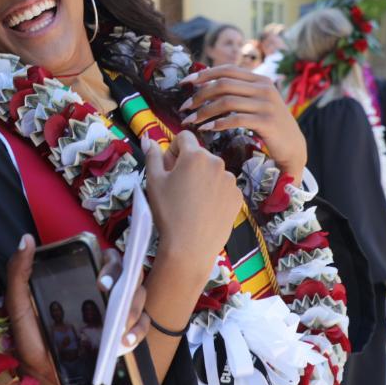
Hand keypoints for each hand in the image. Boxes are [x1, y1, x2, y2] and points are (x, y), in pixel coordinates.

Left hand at [5, 235, 147, 384]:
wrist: (43, 379)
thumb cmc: (30, 340)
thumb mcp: (19, 305)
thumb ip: (18, 272)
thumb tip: (26, 239)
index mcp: (82, 280)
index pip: (107, 258)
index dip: (112, 263)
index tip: (102, 281)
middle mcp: (103, 293)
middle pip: (130, 274)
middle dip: (127, 283)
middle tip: (111, 298)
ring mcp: (116, 313)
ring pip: (140, 297)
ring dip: (134, 308)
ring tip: (119, 327)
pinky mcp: (125, 335)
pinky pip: (143, 325)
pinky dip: (138, 331)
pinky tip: (124, 342)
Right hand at [143, 131, 240, 282]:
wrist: (190, 247)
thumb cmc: (168, 212)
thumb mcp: (153, 182)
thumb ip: (152, 156)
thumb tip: (147, 139)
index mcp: (195, 155)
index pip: (184, 137)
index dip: (173, 150)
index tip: (168, 168)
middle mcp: (217, 162)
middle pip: (199, 155)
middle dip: (187, 165)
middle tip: (177, 188)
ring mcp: (230, 180)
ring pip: (212, 171)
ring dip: (202, 179)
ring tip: (191, 202)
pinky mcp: (237, 196)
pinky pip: (223, 187)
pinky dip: (214, 193)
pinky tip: (204, 210)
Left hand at [179, 65, 306, 179]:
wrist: (293, 147)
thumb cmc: (268, 124)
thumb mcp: (256, 102)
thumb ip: (238, 92)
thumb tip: (205, 86)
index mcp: (260, 79)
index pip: (227, 69)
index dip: (204, 74)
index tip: (185, 82)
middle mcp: (264, 88)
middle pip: (223, 84)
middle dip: (199, 95)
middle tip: (184, 107)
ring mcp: (267, 104)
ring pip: (226, 102)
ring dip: (204, 111)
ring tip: (190, 121)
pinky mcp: (267, 122)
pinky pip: (235, 119)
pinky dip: (218, 123)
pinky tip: (207, 129)